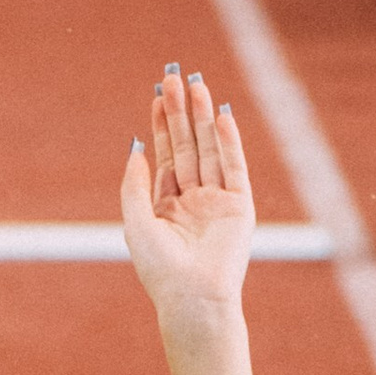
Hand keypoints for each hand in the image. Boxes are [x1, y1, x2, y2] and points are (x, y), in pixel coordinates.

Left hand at [121, 67, 252, 319]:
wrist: (193, 297)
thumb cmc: (159, 268)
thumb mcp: (136, 222)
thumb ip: (135, 184)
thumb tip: (134, 147)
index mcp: (167, 206)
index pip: (165, 155)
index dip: (160, 125)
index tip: (156, 95)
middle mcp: (194, 200)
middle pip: (187, 145)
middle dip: (181, 112)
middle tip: (174, 77)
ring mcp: (219, 202)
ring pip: (210, 150)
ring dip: (203, 118)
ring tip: (196, 85)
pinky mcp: (241, 207)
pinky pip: (235, 167)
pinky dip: (229, 141)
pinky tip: (222, 115)